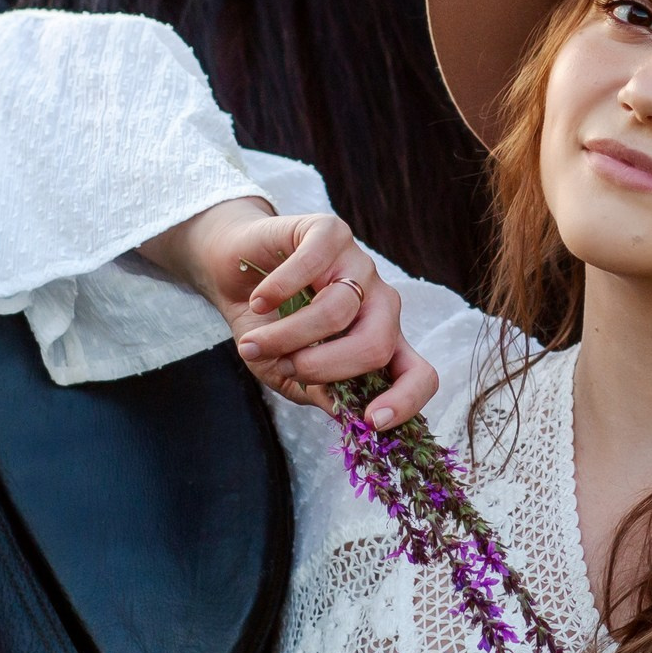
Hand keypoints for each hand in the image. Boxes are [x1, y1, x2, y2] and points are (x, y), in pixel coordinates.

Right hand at [146, 198, 437, 429]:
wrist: (232, 276)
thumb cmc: (268, 328)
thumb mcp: (288, 372)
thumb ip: (319, 392)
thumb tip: (346, 414)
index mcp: (381, 341)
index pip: (420, 374)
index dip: (406, 400)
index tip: (371, 420)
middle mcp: (380, 303)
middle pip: (377, 345)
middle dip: (324, 368)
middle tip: (286, 368)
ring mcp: (359, 265)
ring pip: (338, 310)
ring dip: (287, 336)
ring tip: (252, 342)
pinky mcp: (330, 232)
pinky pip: (313, 264)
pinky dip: (279, 289)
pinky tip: (260, 301)